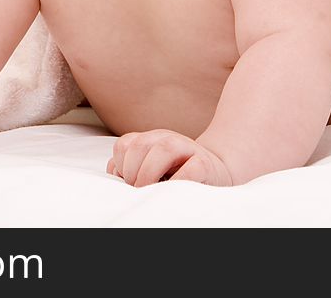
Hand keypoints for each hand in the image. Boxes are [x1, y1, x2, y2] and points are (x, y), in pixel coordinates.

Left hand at [106, 129, 233, 186]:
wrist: (217, 172)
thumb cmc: (177, 174)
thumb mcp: (151, 166)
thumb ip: (131, 166)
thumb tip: (114, 175)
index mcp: (151, 139)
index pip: (124, 145)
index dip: (120, 166)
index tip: (126, 183)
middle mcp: (167, 139)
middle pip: (138, 146)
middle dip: (132, 172)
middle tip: (137, 190)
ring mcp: (187, 148)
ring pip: (163, 149)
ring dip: (150, 173)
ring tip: (150, 191)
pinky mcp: (205, 164)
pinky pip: (189, 170)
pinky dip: (177, 182)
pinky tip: (172, 191)